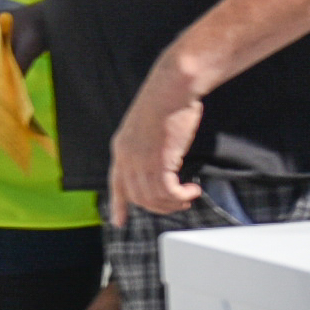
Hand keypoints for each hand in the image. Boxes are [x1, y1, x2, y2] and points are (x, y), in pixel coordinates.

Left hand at [107, 63, 204, 224]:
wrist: (172, 87)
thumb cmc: (167, 100)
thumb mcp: (149, 127)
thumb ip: (148, 147)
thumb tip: (163, 165)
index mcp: (120, 148)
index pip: (116, 184)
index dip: (118, 205)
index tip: (118, 222)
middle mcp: (126, 157)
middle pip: (138, 197)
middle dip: (159, 206)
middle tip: (179, 204)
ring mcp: (140, 160)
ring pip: (153, 198)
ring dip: (173, 203)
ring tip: (188, 197)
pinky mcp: (158, 161)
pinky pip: (168, 193)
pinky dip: (181, 196)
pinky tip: (192, 190)